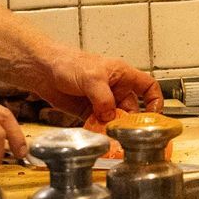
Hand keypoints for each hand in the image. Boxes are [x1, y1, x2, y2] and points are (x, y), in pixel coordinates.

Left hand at [24, 47, 161, 122]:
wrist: (43, 70)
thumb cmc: (69, 63)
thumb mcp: (92, 78)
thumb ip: (103, 98)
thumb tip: (110, 116)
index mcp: (122, 75)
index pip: (148, 86)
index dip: (155, 101)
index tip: (154, 116)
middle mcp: (115, 89)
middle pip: (132, 108)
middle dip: (131, 121)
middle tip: (128, 132)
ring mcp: (102, 101)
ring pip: (115, 119)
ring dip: (114, 128)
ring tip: (111, 135)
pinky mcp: (89, 112)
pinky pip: (100, 125)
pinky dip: (100, 131)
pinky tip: (97, 135)